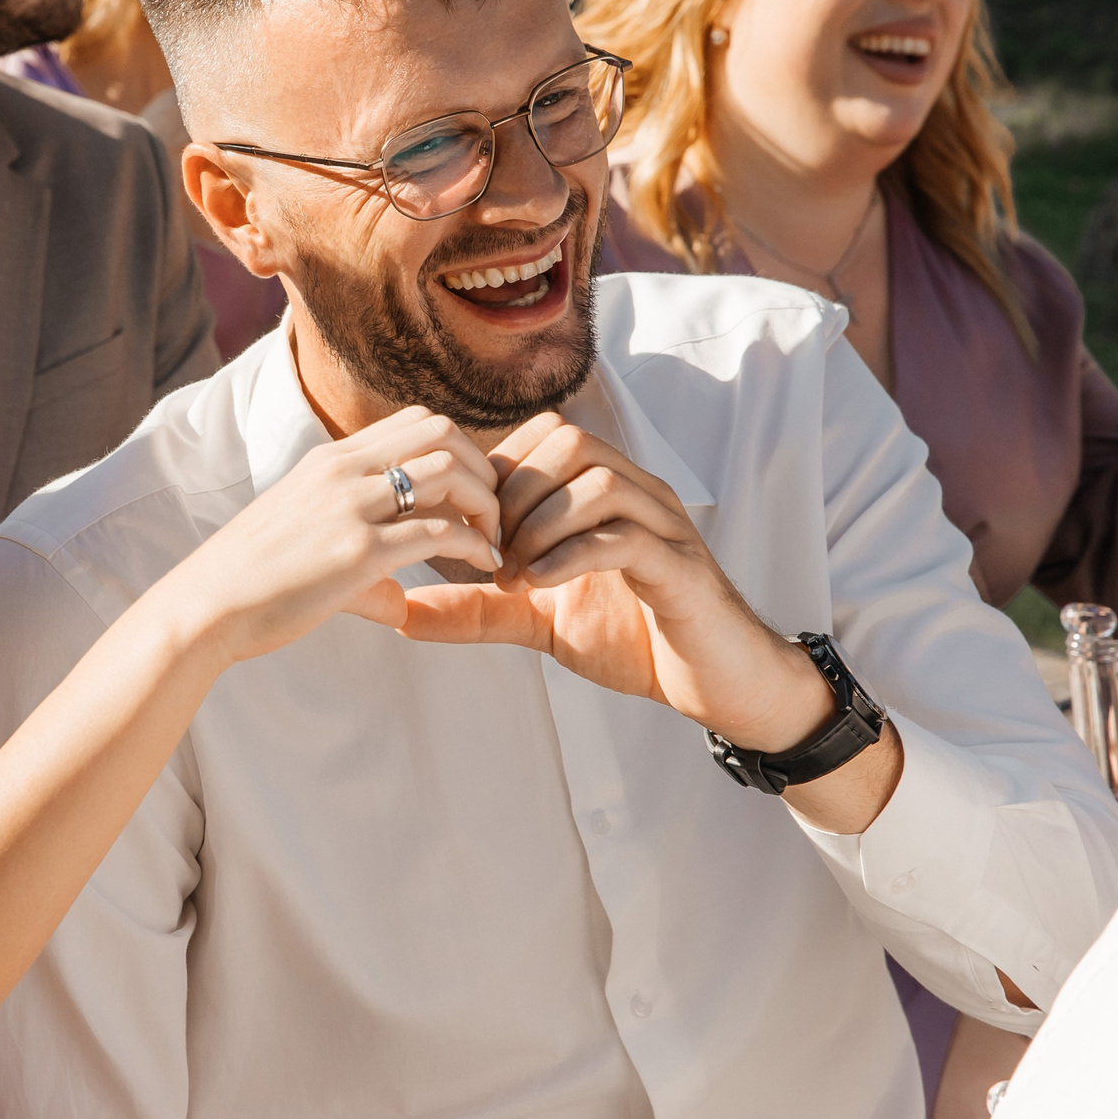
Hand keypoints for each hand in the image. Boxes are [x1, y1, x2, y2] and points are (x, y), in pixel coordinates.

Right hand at [154, 405, 504, 664]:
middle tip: (493, 513)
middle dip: (481, 467)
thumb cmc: (249, 583)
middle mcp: (342, 470)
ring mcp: (349, 507)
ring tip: (493, 539)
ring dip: (485, 502)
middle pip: (441, 432)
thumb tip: (400, 603)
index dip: (460, 450)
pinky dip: (475, 545)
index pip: (416, 422)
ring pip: (447, 471)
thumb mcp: (302, 542)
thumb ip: (358, 561)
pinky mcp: (356, 551)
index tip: (472, 492)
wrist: (204, 607)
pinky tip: (485, 566)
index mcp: (329, 459)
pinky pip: (439, 532)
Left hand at [398, 414, 831, 750]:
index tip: (470, 530)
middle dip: (514, 493)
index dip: (495, 474)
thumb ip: (477, 609)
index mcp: (604, 491)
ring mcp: (665, 526)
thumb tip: (402, 613)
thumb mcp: (539, 622)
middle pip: (568, 439)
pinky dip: (572, 554)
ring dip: (542, 523)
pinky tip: (541, 585)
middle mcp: (639, 493)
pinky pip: (626, 537)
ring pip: (598, 478)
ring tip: (516, 575)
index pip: (542, 435)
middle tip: (491, 552)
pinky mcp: (682, 569)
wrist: (715, 684)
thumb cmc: (634, 639)